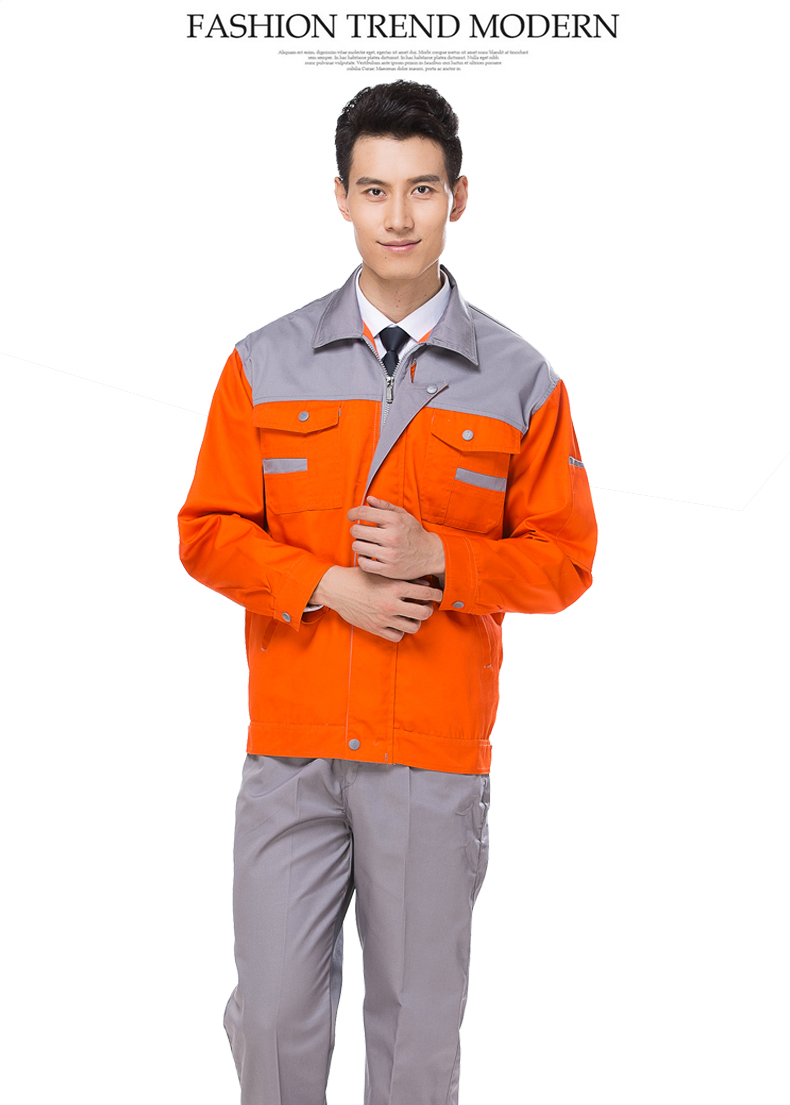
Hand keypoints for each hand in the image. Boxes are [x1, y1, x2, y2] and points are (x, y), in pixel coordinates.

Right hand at [309, 566, 442, 642]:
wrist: (337, 588)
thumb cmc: (360, 577)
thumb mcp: (383, 573)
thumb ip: (404, 578)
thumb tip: (425, 583)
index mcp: (394, 587)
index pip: (426, 592)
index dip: (436, 594)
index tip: (437, 595)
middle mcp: (391, 604)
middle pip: (424, 612)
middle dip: (427, 609)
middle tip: (424, 606)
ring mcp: (383, 618)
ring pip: (413, 627)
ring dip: (415, 621)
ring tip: (411, 616)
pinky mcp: (375, 628)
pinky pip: (397, 636)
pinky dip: (401, 632)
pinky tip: (398, 624)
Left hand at [348, 496, 445, 579]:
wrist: (431, 555)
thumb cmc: (414, 533)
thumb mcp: (403, 515)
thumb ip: (385, 506)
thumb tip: (369, 499)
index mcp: (394, 520)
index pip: (363, 512)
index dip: (352, 513)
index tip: (351, 516)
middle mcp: (391, 536)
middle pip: (357, 530)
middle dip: (356, 529)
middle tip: (361, 531)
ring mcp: (390, 554)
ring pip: (357, 546)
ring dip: (359, 544)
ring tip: (366, 544)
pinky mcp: (388, 569)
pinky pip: (363, 563)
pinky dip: (363, 559)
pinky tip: (369, 555)